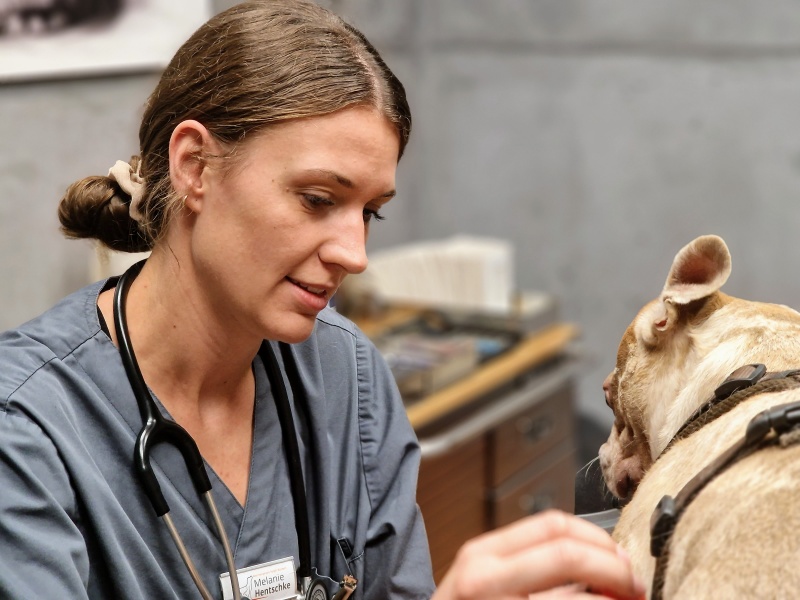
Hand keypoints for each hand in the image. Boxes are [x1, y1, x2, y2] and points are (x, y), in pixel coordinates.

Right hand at [431, 510, 645, 599]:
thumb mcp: (482, 584)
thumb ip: (529, 568)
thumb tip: (596, 564)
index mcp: (482, 556)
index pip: (552, 525)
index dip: (597, 539)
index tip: (619, 557)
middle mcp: (484, 579)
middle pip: (568, 554)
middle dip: (615, 569)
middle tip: (635, 586)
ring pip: (576, 598)